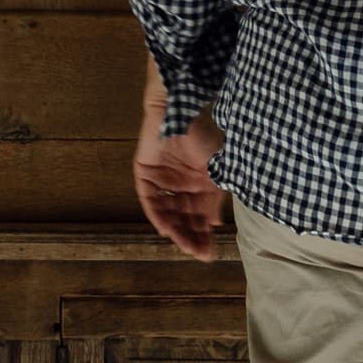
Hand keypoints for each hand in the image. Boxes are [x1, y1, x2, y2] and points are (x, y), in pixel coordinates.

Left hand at [134, 67, 227, 258]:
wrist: (182, 107)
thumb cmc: (206, 132)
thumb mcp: (217, 169)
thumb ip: (214, 197)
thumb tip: (213, 224)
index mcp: (201, 182)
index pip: (201, 215)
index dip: (204, 234)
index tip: (210, 253)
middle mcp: (182, 183)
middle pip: (185, 217)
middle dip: (192, 237)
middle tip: (199, 254)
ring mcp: (163, 179)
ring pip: (168, 212)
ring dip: (176, 230)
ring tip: (184, 245)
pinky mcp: (145, 173)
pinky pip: (150, 199)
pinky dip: (157, 214)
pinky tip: (165, 229)